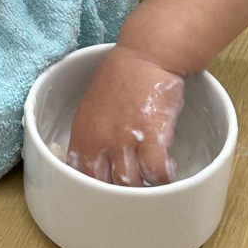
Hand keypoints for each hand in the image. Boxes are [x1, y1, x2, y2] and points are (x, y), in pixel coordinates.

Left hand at [67, 45, 184, 186]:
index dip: (92, 187)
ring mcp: (125, 140)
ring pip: (129, 184)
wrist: (146, 55)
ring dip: (142, 187)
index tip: (105, 191)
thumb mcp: (93, 106)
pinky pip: (156, 172)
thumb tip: (101, 159)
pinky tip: (168, 170)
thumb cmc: (121, 76)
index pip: (79, 174)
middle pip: (103, 186)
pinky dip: (162, 177)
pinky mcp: (152, 136)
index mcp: (83, 133)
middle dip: (116, 193)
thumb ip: (94, 134)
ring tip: (151, 181)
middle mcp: (100, 140)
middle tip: (130, 193)